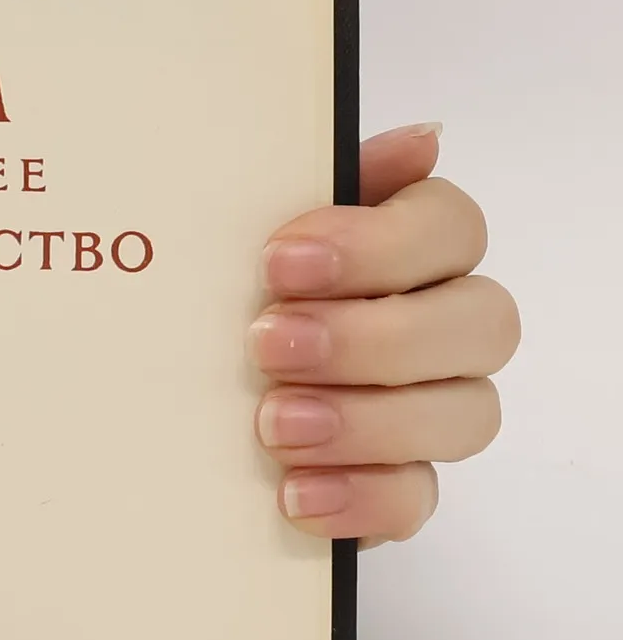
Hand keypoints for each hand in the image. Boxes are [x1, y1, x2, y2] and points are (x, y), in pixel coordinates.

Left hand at [250, 123, 517, 546]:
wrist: (160, 397)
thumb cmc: (220, 294)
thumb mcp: (238, 228)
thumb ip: (308, 181)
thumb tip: (418, 141)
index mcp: (410, 247)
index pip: (451, 227)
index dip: (378, 245)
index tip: (280, 262)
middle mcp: (440, 323)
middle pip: (479, 323)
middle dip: (372, 337)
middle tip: (269, 344)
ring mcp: (430, 408)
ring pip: (465, 414)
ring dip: (367, 420)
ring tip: (274, 424)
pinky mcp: (397, 483)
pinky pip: (418, 499)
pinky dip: (360, 496)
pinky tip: (294, 493)